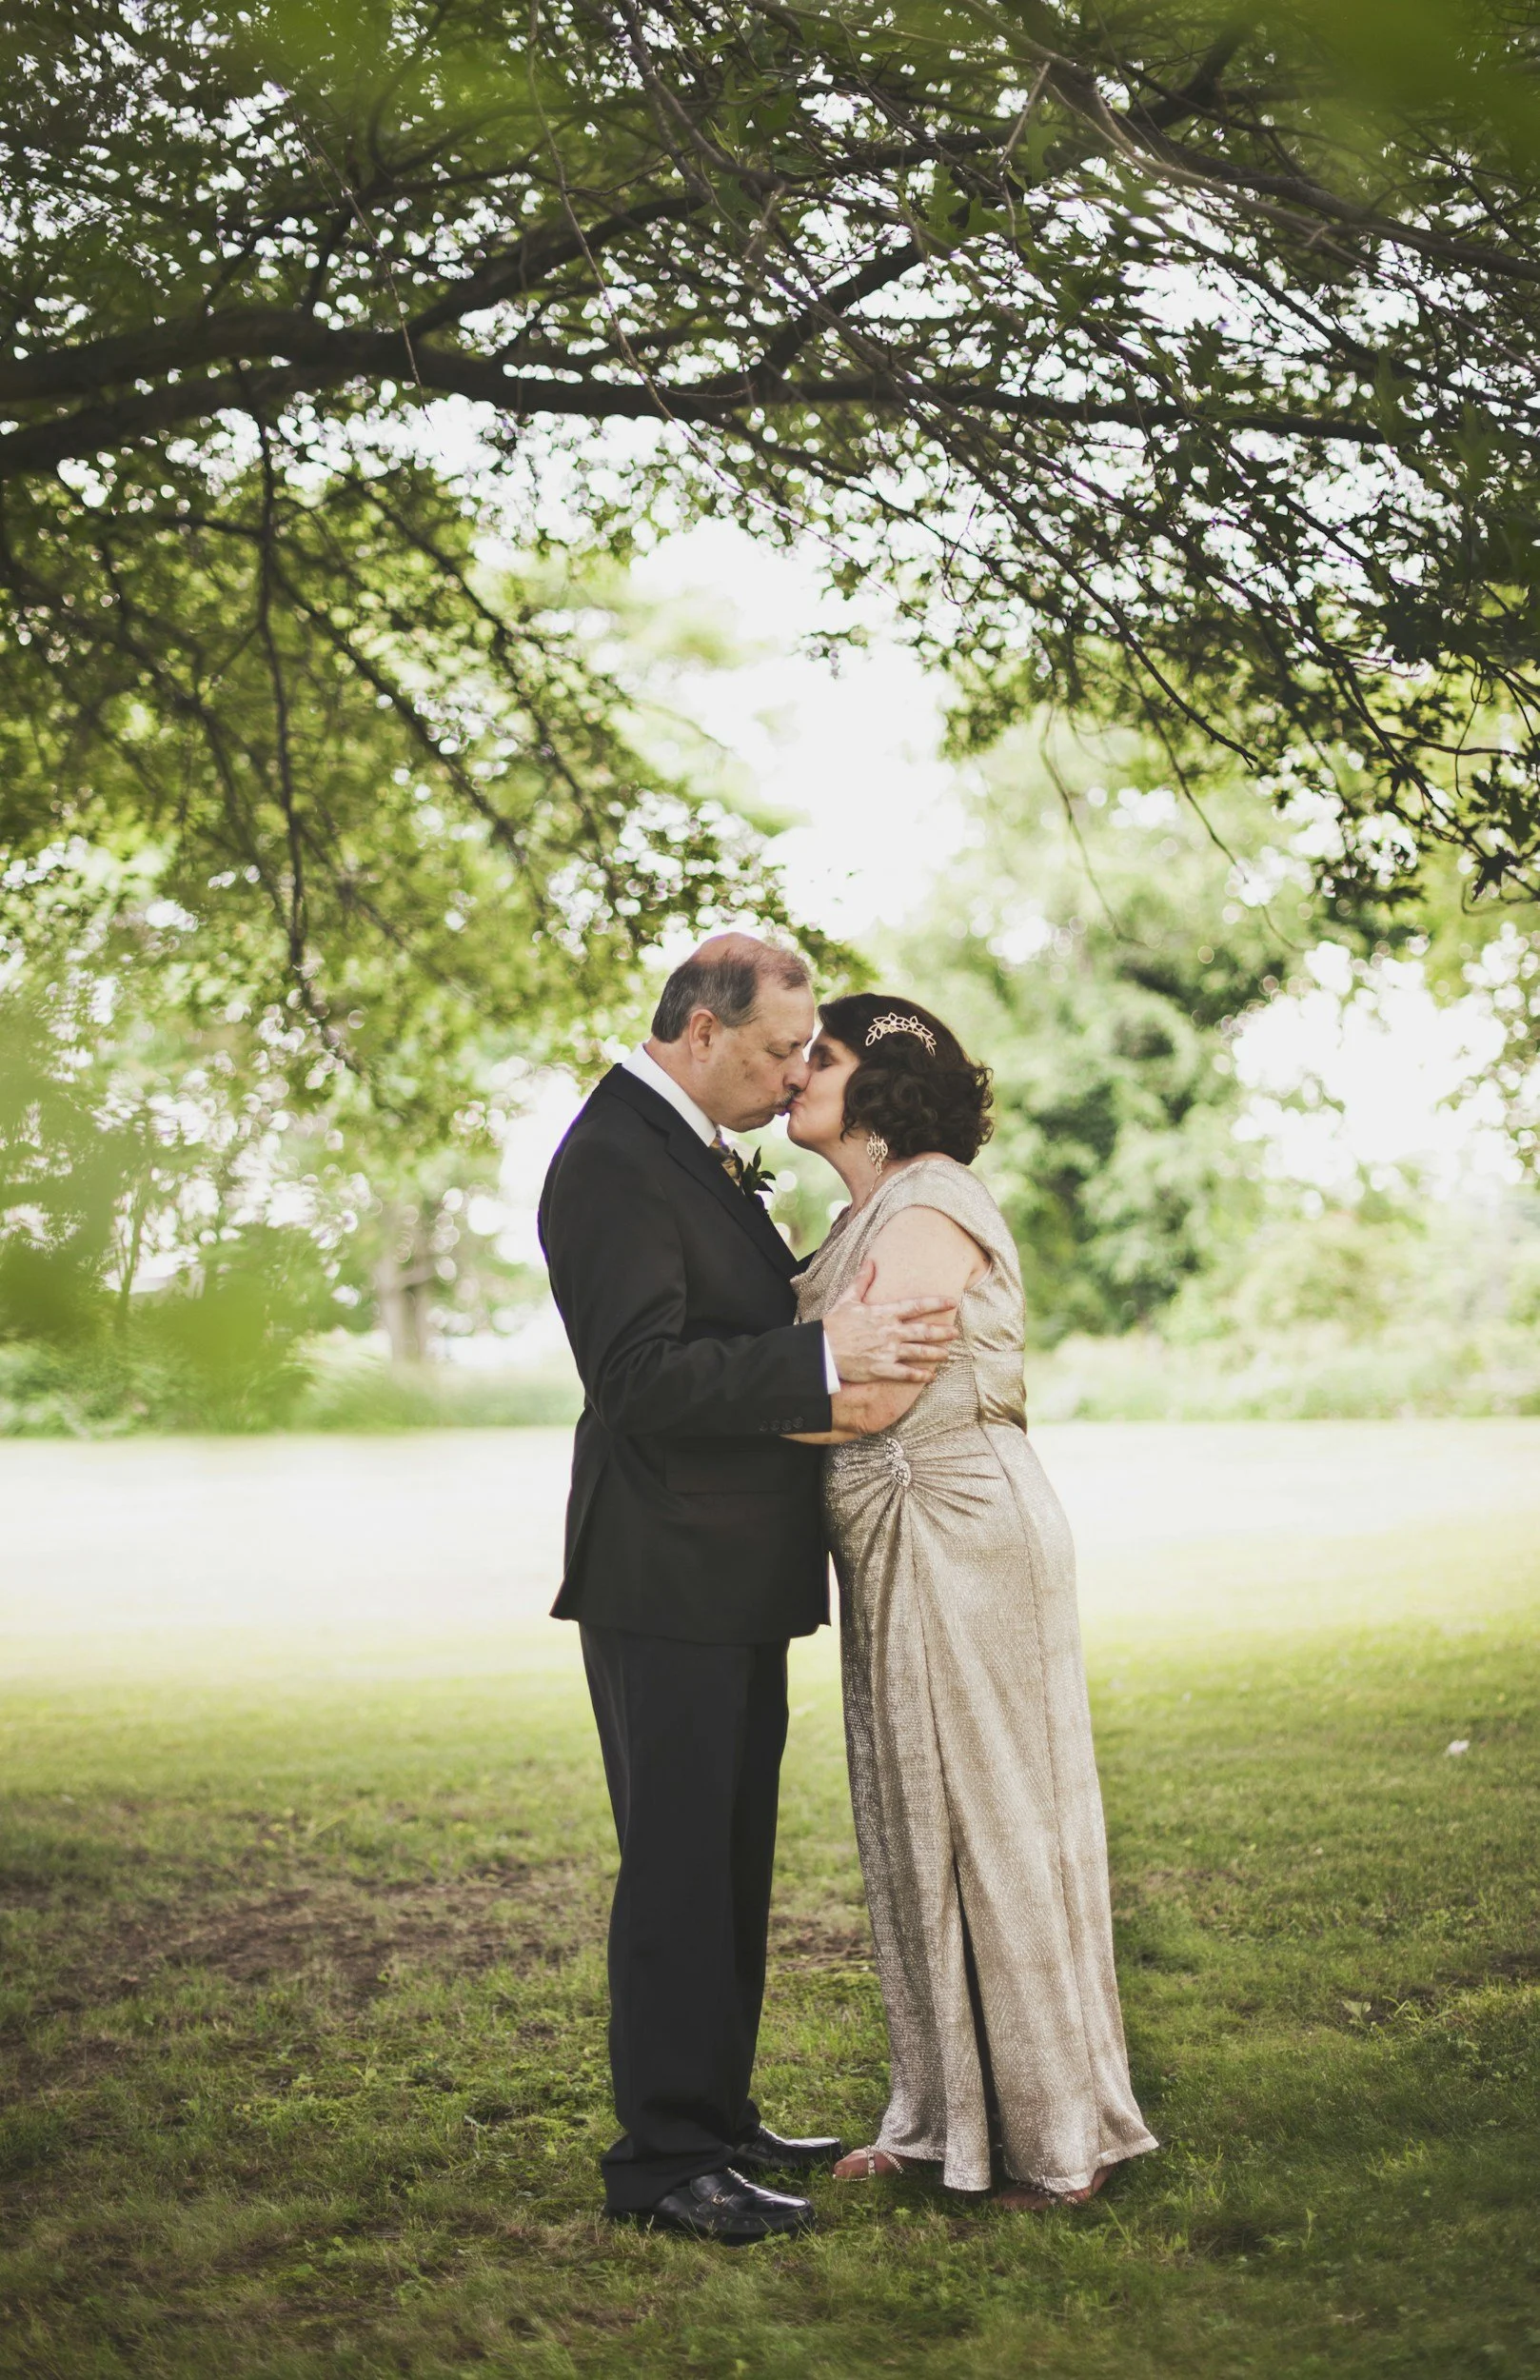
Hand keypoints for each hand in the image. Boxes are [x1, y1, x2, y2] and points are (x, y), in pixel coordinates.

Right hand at [822, 1259, 957, 1384]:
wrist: (821, 1349)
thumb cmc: (833, 1324)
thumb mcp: (848, 1299)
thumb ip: (862, 1281)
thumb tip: (870, 1262)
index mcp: (884, 1313)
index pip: (916, 1306)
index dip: (936, 1303)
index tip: (952, 1301)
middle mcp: (890, 1332)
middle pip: (923, 1331)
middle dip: (942, 1332)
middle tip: (956, 1333)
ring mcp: (887, 1351)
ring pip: (918, 1352)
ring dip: (935, 1353)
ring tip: (948, 1355)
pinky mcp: (881, 1368)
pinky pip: (905, 1373)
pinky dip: (919, 1375)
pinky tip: (930, 1376)